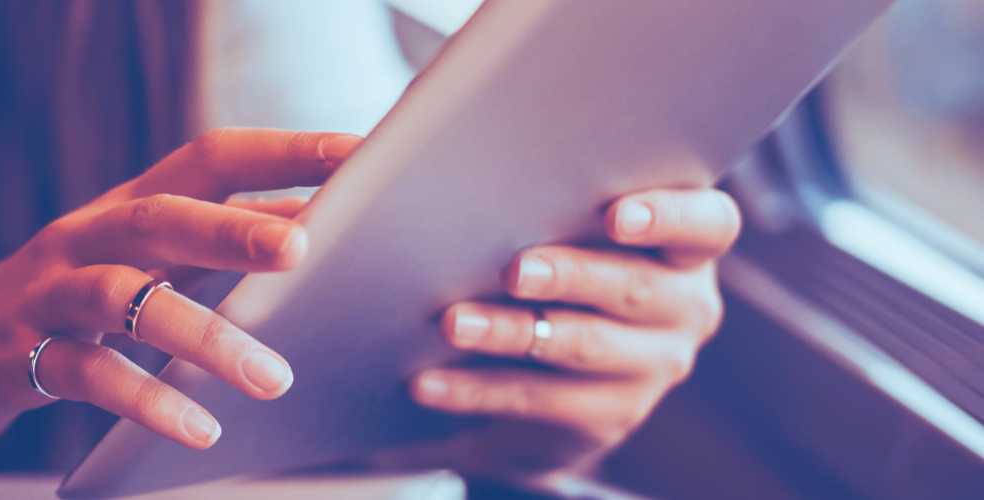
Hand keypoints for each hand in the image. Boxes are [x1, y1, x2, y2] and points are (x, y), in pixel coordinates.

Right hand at [0, 128, 361, 453]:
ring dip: (202, 334)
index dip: (279, 152)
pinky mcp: (19, 355)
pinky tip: (198, 428)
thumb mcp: (134, 267)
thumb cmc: (61, 307)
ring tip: (271, 376)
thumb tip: (313, 237)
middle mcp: (87, 236)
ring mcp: (47, 293)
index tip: (354, 154)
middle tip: (303, 247)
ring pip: (122, 297)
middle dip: (233, 227)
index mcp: (128, 207)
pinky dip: (145, 400)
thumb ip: (208, 252)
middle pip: (159, 214)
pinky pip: (87, 374)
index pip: (209, 159)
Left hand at [387, 188, 740, 479]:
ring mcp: (653, 366)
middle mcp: (685, 306)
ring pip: (582, 345)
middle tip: (513, 269)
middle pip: (636, 286)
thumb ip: (503, 167)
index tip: (617, 214)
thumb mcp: (537, 216)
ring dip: (512, 332)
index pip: (709, 224)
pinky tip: (427, 380)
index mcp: (682, 243)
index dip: (670, 216)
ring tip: (453, 322)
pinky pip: (540, 402)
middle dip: (569, 274)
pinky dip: (476, 389)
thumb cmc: (540, 263)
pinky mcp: (609, 417)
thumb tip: (390, 122)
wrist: (542, 377)